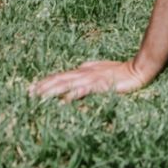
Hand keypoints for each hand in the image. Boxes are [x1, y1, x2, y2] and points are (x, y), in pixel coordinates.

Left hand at [29, 59, 151, 100]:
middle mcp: (85, 73)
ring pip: (67, 85)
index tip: (32, 88)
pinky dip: (71, 96)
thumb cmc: (123, 70)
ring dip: (51, 91)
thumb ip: (91, 67)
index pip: (61, 76)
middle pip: (59, 79)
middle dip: (43, 87)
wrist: (140, 69)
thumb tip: (80, 65)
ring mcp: (92, 79)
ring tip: (39, 98)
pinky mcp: (100, 85)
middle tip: (28, 94)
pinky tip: (63, 102)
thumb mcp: (104, 68)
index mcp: (85, 70)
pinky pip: (83, 91)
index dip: (46, 81)